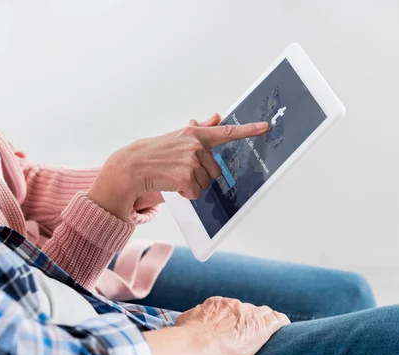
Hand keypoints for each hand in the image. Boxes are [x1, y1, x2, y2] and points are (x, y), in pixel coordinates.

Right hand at [88, 115, 268, 219]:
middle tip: (181, 171)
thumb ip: (201, 129)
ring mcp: (191, 161)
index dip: (248, 130)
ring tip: (174, 177)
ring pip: (206, 184)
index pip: (227, 132)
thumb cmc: (155, 152)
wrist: (133, 166)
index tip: (266, 126)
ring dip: (192, 185)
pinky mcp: (186, 177)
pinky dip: (186, 194)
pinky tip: (173, 185)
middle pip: (215, 171)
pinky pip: (196, 193)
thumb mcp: (178, 137)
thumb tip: (216, 116)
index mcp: (196, 135)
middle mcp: (196, 146)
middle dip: (201, 176)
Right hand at [176, 297, 289, 354]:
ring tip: (267, 330)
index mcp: (217, 303)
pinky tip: (283, 327)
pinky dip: (281, 323)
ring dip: (264, 320)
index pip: (230, 306)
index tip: (231, 325)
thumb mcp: (185, 320)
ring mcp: (250, 314)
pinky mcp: (263, 327)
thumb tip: (193, 316)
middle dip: (248, 318)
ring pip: (264, 313)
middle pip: (247, 309)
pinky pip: (278, 320)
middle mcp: (234, 305)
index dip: (233, 316)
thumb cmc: (188, 336)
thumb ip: (193, 316)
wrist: (199, 345)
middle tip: (246, 332)